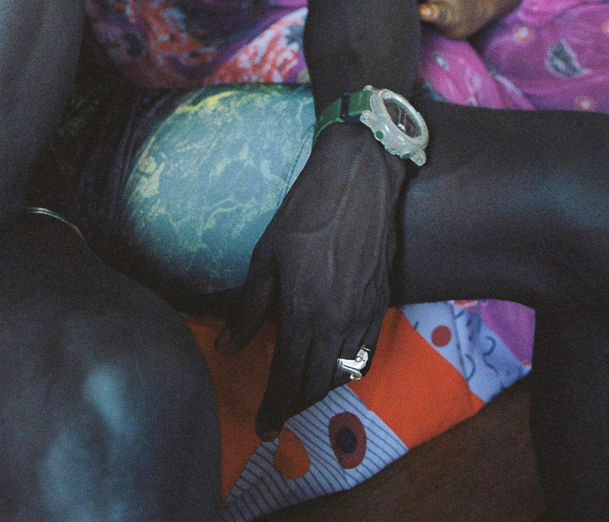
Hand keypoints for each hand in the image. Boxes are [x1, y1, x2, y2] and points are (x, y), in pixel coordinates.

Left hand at [217, 122, 405, 437]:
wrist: (360, 178)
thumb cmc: (305, 210)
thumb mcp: (266, 255)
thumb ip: (248, 307)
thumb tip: (226, 347)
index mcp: (304, 311)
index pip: (289, 377)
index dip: (274, 408)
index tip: (262, 430)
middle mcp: (338, 321)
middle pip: (318, 385)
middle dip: (296, 408)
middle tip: (277, 419)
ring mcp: (364, 314)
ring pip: (344, 374)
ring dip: (321, 391)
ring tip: (299, 395)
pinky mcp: (382, 301)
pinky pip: (365, 353)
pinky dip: (348, 370)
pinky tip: (332, 367)